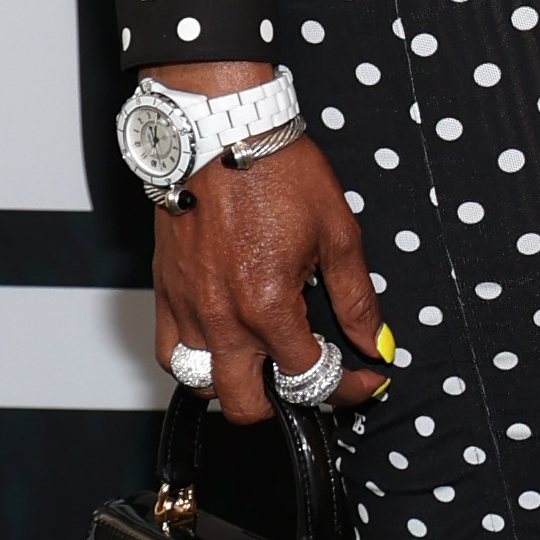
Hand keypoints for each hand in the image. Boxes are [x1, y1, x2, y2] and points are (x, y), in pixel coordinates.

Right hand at [148, 65, 387, 424]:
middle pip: (248, 405)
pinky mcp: (164, 294)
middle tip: (315, 376)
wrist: (221, 134)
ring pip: (202, 386)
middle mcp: (221, 318)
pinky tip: (226, 344)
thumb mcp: (338, 233)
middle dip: (289, 402)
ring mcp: (187, 310)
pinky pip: (170, 355)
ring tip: (269, 361)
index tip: (365, 381)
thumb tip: (375, 344)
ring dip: (239, 385)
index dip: (348, 388)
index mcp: (268, 306)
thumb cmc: (278, 172)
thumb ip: (357, 299)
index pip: (310, 378)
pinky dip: (196, 363)